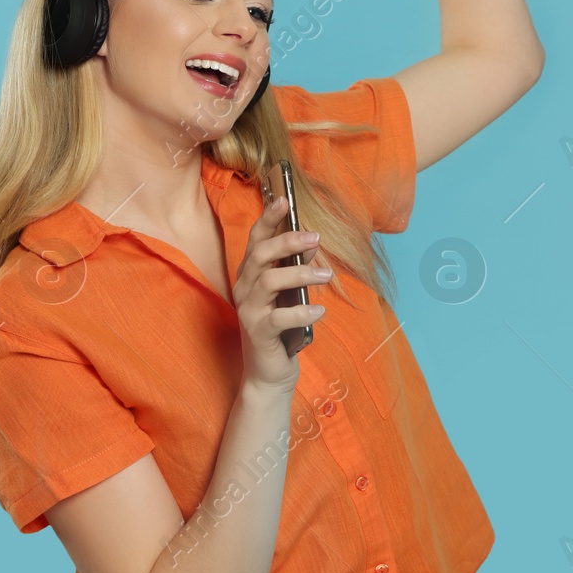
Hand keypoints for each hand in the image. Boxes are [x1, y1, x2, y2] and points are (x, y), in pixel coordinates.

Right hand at [233, 193, 333, 393]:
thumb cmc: (280, 326)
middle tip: (316, 238)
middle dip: (288, 242)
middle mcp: (244, 288)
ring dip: (300, 274)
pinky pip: (280, 318)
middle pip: (260, 255)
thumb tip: (312, 242)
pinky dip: (302, 312)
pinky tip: (320, 309)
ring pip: (269, 281)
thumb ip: (296, 266)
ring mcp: (248, 310)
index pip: (255, 240)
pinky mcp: (258, 333)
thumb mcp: (289, 293)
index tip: (284, 200)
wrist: (268, 372)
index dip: (268, 218)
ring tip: (327, 275)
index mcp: (250, 274)